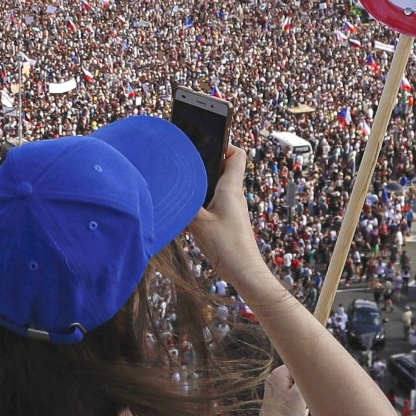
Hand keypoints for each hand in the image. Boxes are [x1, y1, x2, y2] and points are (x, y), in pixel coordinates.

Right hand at [188, 145, 266, 286]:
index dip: (224, 144)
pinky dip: (203, 199)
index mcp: (231, 188)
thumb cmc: (226, 247)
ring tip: (185, 186)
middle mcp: (235, 195)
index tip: (205, 143)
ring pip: (218, 186)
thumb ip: (185, 203)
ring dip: (203, 183)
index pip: (237, 154)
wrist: (244, 272)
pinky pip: (216, 201)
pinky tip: (189, 209)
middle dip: (207, 162)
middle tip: (187, 163)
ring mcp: (233, 208)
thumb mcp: (198, 223)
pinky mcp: (229, 220)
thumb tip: (171, 190)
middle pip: (224, 168)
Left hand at [257, 365, 307, 415]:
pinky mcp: (277, 401)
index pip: (300, 367)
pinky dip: (295, 409)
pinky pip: (292, 400)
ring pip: (297, 393)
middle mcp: (275, 379)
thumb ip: (306, 378)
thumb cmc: (286, 414)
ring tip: (298, 412)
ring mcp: (275, 390)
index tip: (307, 390)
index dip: (307, 380)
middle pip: (300, 381)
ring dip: (302, 404)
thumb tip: (311, 368)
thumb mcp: (300, 393)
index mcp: (279, 373)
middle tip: (302, 404)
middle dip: (305, 394)